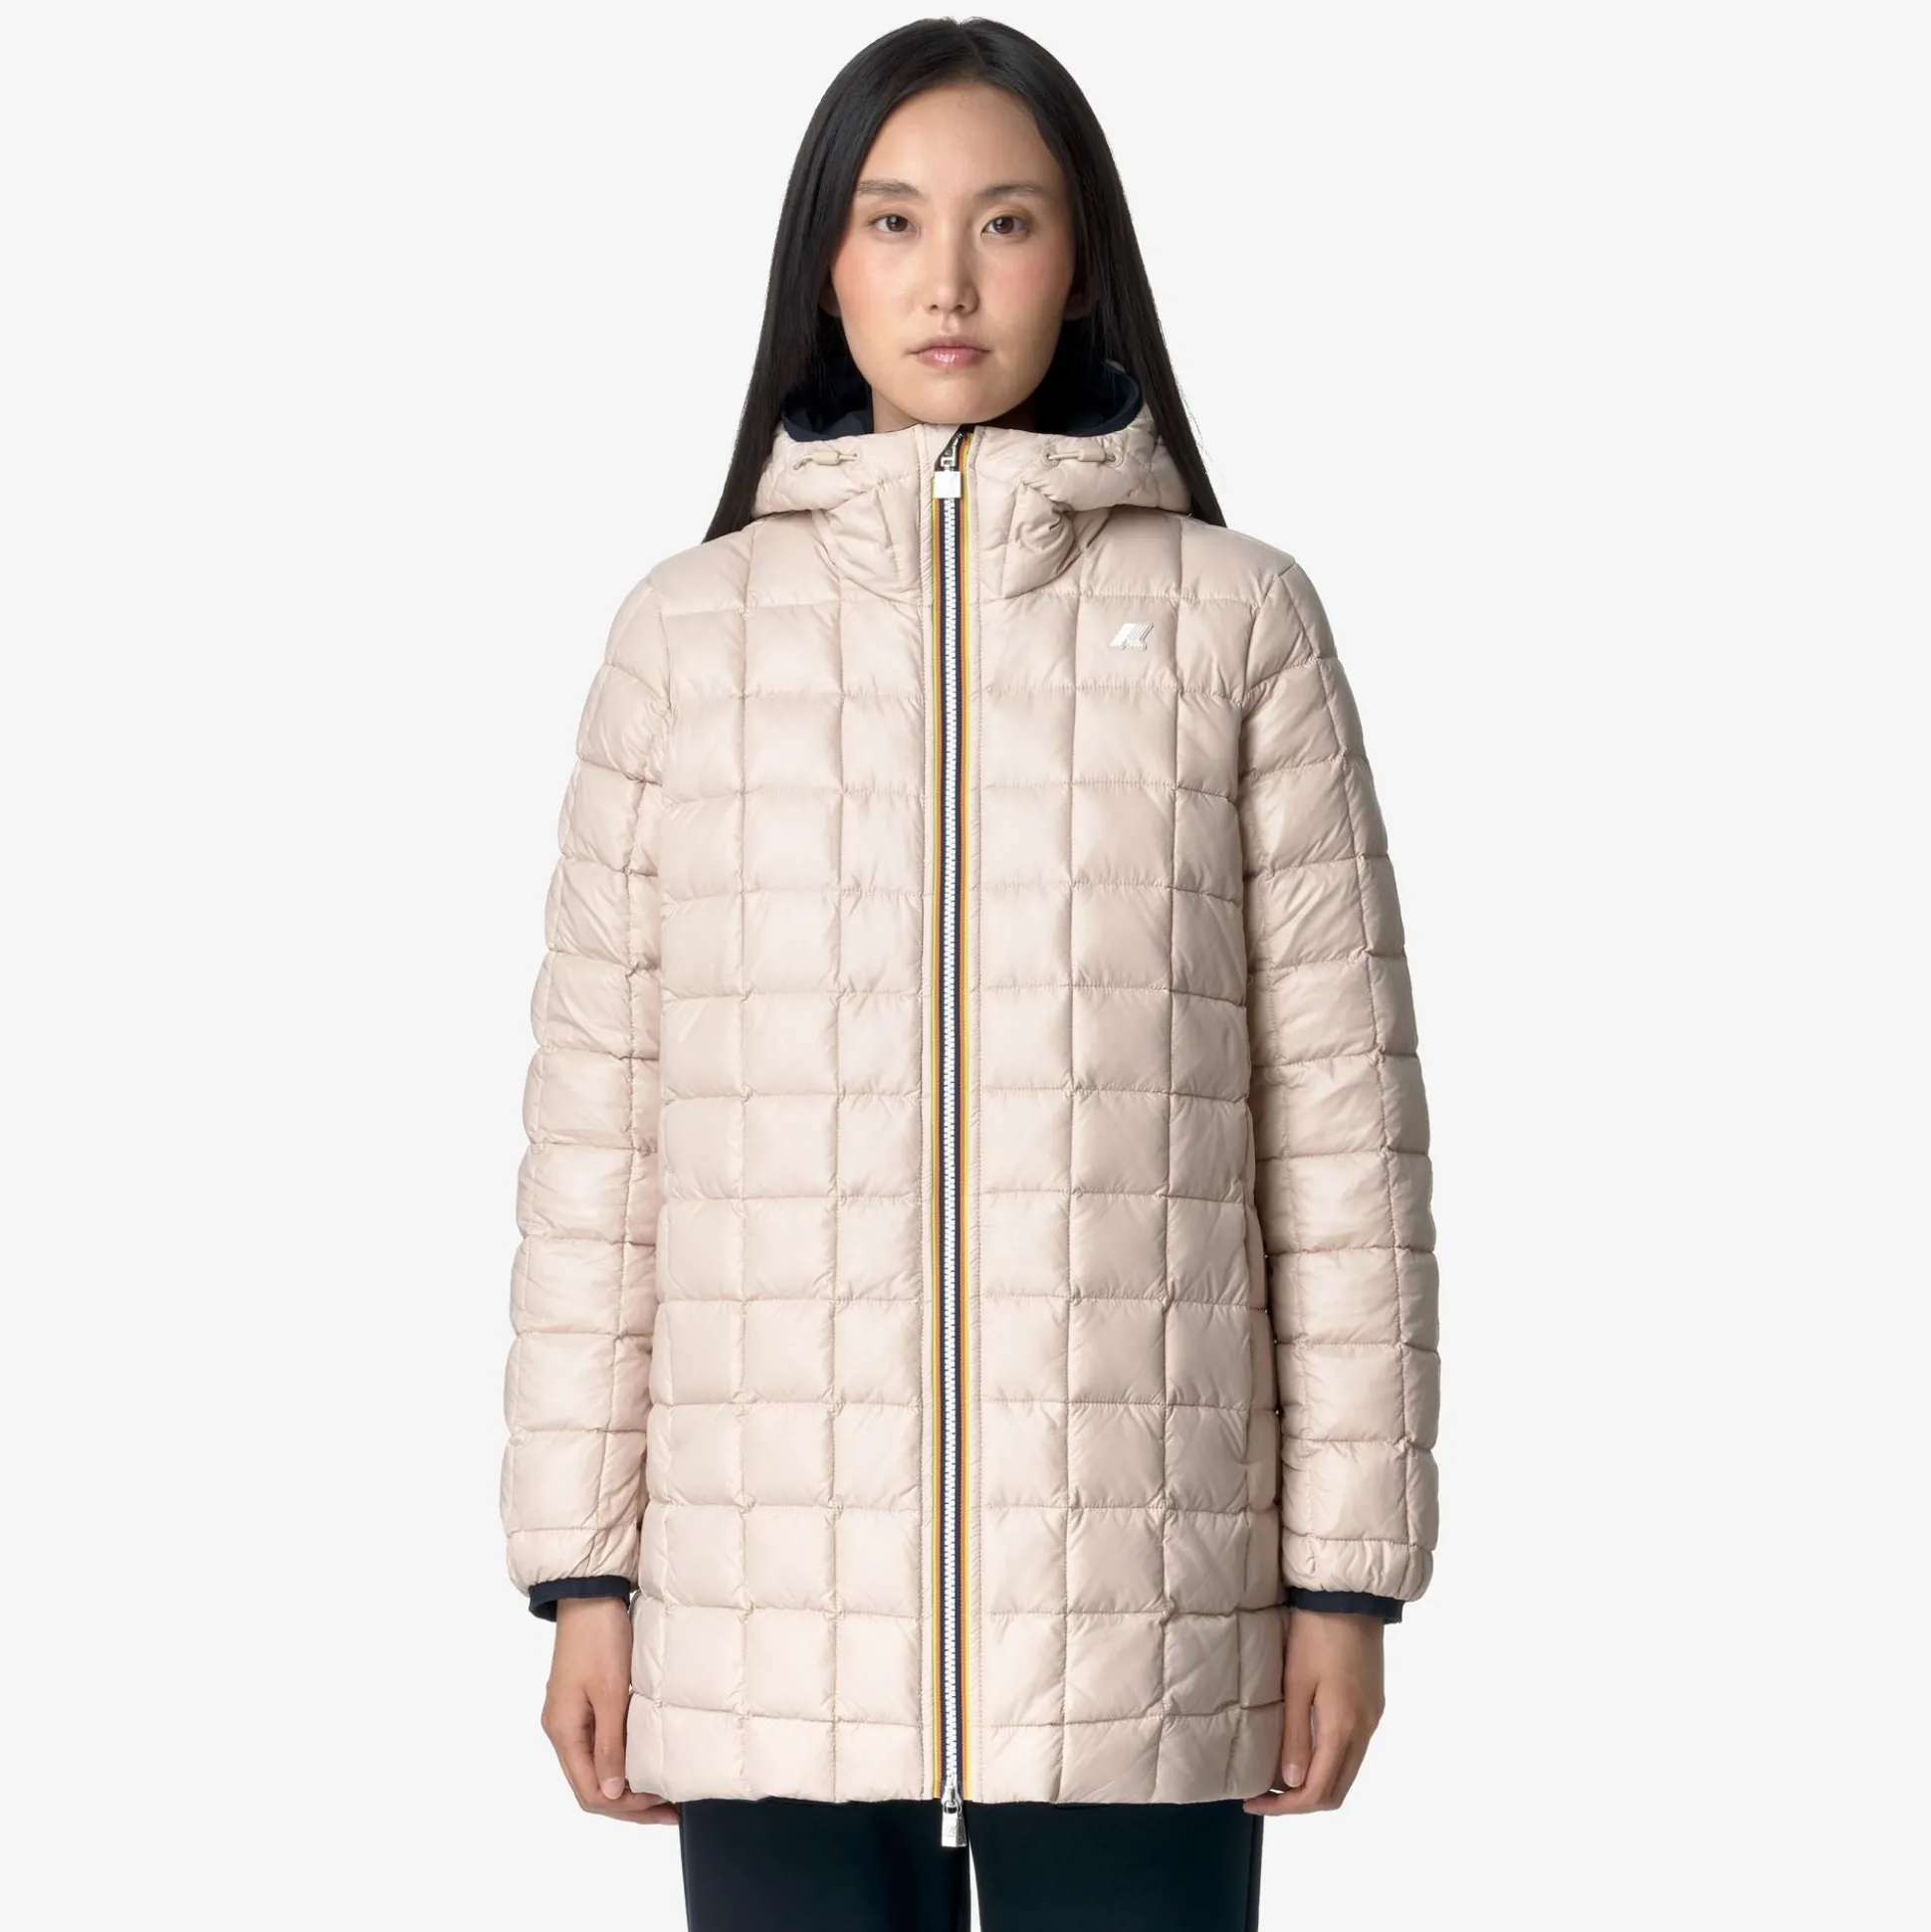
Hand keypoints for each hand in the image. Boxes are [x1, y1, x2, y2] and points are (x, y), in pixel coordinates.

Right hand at [541, 1596, 678, 1824]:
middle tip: (669, 1810)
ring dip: (628, 1782)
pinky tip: (647, 1759)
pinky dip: (623, 1759)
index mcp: (564, 1732)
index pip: (589, 1792)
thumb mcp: (610, 1692)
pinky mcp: (584, 1703)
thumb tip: (612, 1791)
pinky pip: (601, 1745)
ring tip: (664, 1791)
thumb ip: (611, 1744)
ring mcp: (572, 1717)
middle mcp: (563, 1730)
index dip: (625, 1806)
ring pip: (597, 1767)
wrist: (591, 1595)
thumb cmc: (600, 1638)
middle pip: (592, 1785)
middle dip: (630, 1803)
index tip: (661, 1804)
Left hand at [1243, 1607, 1385, 1815]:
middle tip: (1264, 1794)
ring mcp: (1372, 1718)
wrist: (1349, 1596)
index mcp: (1344, 1728)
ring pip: (1346, 1772)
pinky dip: (1328, 1762)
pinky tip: (1303, 1750)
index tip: (1254, 1801)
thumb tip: (1292, 1782)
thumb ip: (1295, 1735)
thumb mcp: (1297, 1683)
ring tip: (1277, 1775)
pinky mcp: (1372, 1705)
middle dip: (1300, 1802)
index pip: (1319, 1791)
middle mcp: (1365, 1730)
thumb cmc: (1316, 1634)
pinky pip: (1352, 1750)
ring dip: (1315, 1783)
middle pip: (1337, 1791)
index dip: (1286, 1806)